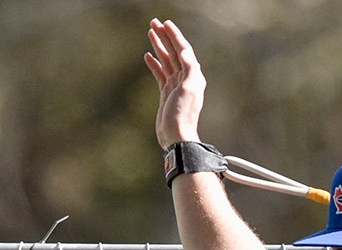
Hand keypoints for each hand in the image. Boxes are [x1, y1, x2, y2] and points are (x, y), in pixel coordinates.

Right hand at [144, 19, 205, 148]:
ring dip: (159, 46)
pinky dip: (154, 64)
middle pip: (174, 52)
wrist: (176, 135)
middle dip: (165, 37)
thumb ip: (189, 69)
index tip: (166, 23)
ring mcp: (175, 85)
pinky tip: (147, 56)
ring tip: (150, 33)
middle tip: (154, 23)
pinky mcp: (166, 93)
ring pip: (166, 60)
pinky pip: (160, 73)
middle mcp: (186, 78)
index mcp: (193, 75)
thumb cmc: (183, 114)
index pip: (184, 50)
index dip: (175, 36)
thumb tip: (186, 52)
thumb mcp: (189, 89)